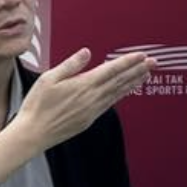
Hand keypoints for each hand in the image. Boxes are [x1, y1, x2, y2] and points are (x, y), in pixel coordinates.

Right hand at [0, 48, 153, 162]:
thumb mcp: (49, 78)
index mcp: (83, 85)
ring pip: (118, 93)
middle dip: (137, 70)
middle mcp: (91, 98)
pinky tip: (126, 91)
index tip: (142, 55)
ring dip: (133, 82)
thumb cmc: (37, 105)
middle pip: (119, 81)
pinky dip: (121, 95)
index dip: (128, 62)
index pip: (111, 70)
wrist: (33, 134)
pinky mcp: (89, 119)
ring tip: (146, 74)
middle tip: (153, 62)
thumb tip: (87, 52)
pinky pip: (110, 104)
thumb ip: (71, 65)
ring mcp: (92, 110)